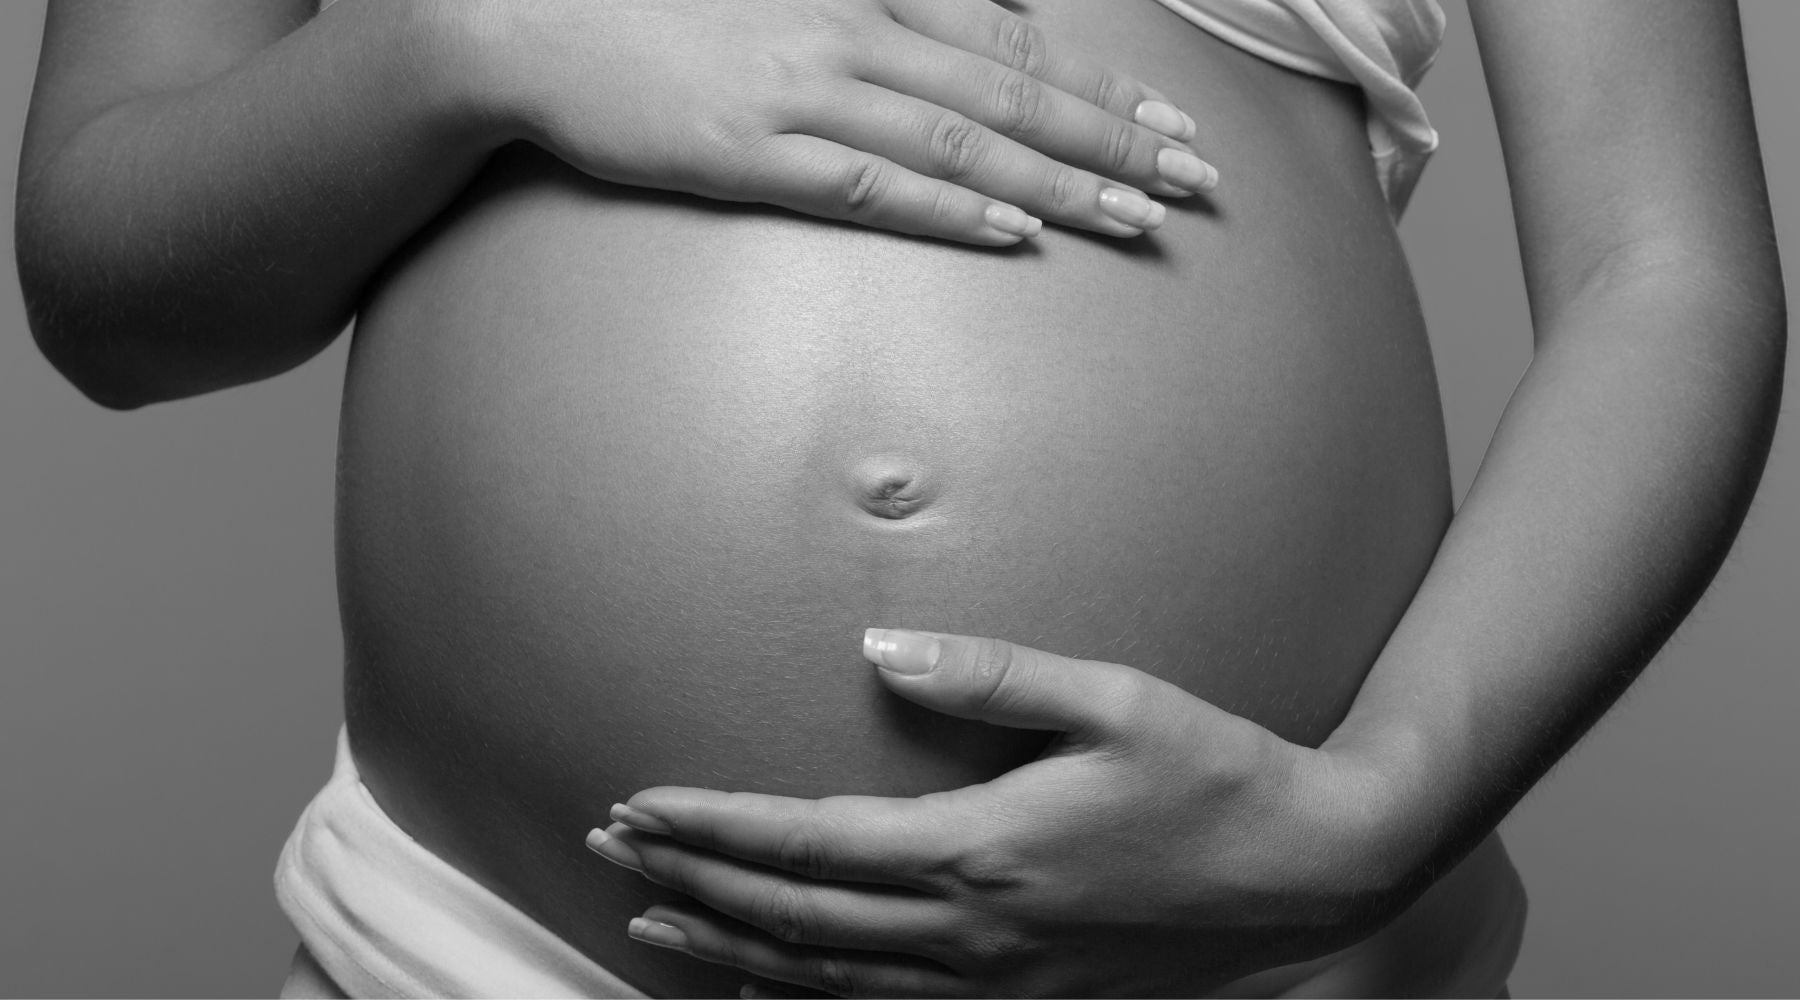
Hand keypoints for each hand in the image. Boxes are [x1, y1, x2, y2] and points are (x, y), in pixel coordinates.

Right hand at [460, 0, 1215, 244]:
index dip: (1099, 85)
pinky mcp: (753, 154)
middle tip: (1195, 182)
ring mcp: (805, 95)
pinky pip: (871, 186)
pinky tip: (1013, 231)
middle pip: (1011, 93)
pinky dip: (949, 207)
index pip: (1014, 40)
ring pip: (961, 140)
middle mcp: (852, 34)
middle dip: (1114, 140)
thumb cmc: (668, 8)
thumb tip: (983, 22)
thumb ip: (887, 6)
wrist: (540, 23)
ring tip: (1137, 217)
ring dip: (1059, 180)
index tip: (1173, 121)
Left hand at [586, 630, 1413, 997]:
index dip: (714, 823)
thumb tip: (878, 654)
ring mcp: (997, 983)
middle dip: (692, 880)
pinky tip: (763, 990)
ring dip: (729, 947)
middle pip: (795, 917)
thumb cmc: (1214, 776)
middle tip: (611, 849)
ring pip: (827, 979)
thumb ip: (990, 677)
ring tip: (652, 921)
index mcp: (985, 848)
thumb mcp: (1113, 699)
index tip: (639, 802)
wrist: (1309, 874)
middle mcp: (975, 930)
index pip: (810, 842)